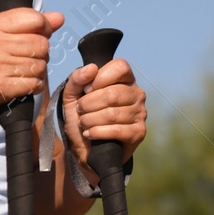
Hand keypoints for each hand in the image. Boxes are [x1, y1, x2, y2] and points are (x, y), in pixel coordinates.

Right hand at [0, 7, 64, 138]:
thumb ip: (29, 26)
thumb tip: (58, 18)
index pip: (33, 18)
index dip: (44, 28)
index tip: (38, 36)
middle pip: (41, 43)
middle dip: (40, 55)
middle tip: (23, 61)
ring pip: (40, 64)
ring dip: (36, 72)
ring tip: (19, 74)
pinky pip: (34, 83)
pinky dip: (32, 87)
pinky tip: (19, 85)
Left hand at [60, 57, 146, 174]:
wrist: (85, 147)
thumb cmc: (81, 116)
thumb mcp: (72, 95)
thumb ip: (77, 78)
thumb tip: (92, 68)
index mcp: (125, 79)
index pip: (120, 67)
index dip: (99, 78)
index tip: (86, 90)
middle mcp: (137, 94)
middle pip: (112, 93)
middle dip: (88, 104)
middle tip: (81, 110)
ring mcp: (140, 113)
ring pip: (112, 113)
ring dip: (90, 120)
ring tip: (84, 123)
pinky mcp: (139, 133)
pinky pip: (117, 130)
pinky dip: (97, 132)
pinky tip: (89, 133)